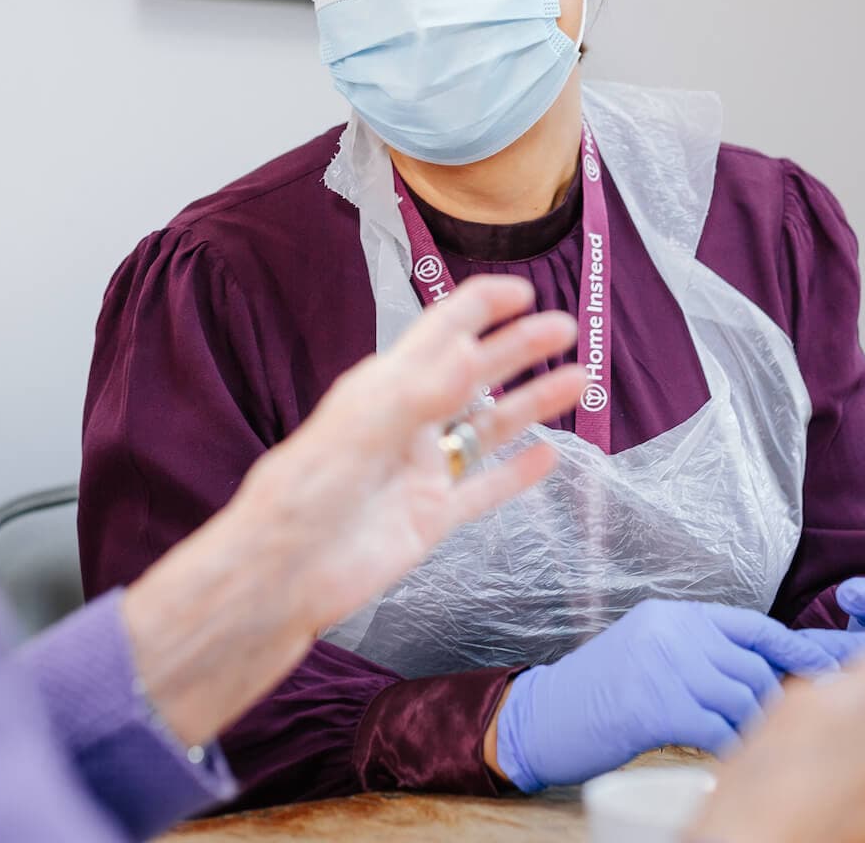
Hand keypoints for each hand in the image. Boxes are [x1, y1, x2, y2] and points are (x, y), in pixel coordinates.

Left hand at [123, 276, 583, 744]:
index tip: (523, 290)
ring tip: (578, 380)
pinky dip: (517, 474)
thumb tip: (472, 350)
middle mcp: (408, 421)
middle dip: (518, 347)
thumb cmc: (307, 491)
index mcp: (384, 387)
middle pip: (473, 373)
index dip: (479, 307)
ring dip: (530, 403)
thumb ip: (423, 393)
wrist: (287, 573)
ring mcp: (422, 470)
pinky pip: (483, 489)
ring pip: (488, 428)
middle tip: (567, 326)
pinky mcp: (431, 517)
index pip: (439, 332)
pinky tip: (552, 455)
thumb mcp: (363, 430)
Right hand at [491, 599, 841, 791]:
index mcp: (674, 615)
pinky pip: (718, 732)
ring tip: (753, 750)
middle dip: (773, 705)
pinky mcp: (654, 708)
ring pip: (741, 702)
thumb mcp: (648, 651)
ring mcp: (663, 667)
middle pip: (753, 669)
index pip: (753, 626)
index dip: (794, 651)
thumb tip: (761, 677)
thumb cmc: (597, 692)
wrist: (540, 716)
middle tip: (779, 733)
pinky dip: (729, 752)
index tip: (826, 673)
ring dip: (753, 732)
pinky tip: (726, 763)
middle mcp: (672, 632)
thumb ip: (696, 652)